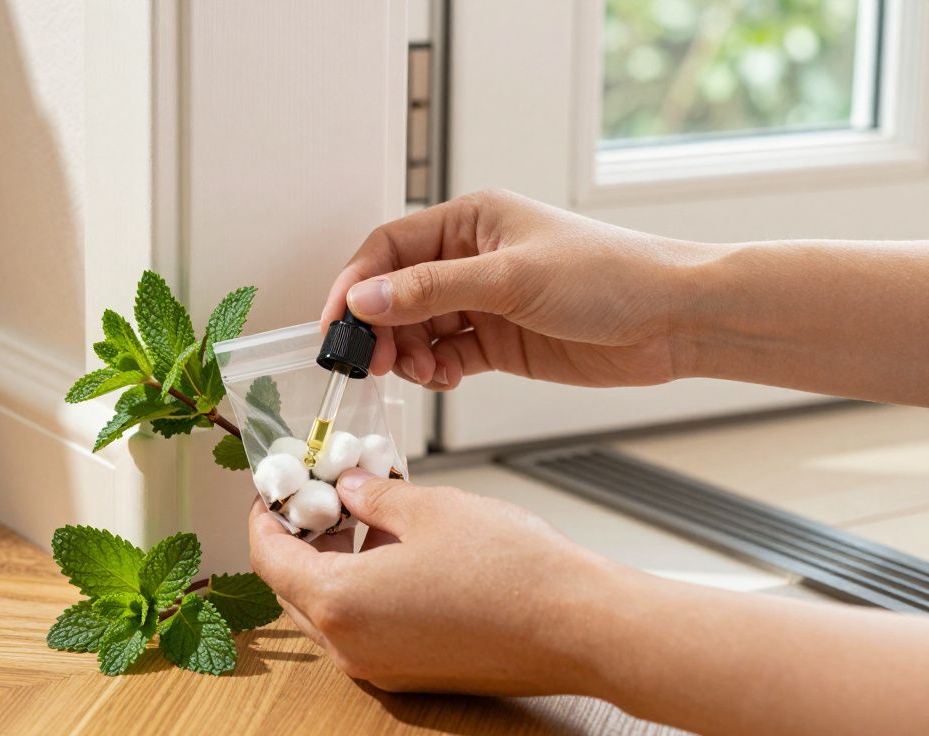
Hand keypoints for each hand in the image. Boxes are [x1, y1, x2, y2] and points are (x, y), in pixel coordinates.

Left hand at [248, 468, 622, 694]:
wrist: (580, 625)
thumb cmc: (510, 570)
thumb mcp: (427, 507)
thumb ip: (372, 495)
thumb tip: (347, 487)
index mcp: (340, 604)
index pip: (269, 558)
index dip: (264, 515)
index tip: (274, 488)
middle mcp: (351, 647)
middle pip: (294, 588)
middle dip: (300, 538)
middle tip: (321, 495)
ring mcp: (383, 668)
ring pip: (331, 610)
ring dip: (334, 563)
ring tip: (367, 513)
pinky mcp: (415, 674)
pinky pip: (366, 628)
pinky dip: (365, 589)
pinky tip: (397, 550)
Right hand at [322, 189, 716, 389]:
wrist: (673, 319)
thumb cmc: (609, 275)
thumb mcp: (510, 278)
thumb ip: (431, 290)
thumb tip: (366, 298)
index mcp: (470, 221)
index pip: (390, 248)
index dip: (357, 284)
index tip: (337, 324)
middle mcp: (471, 259)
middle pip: (397, 293)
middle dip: (381, 328)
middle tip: (374, 362)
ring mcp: (484, 302)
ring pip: (418, 329)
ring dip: (409, 355)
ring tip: (422, 373)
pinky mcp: (499, 342)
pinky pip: (447, 356)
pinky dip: (436, 371)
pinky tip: (446, 380)